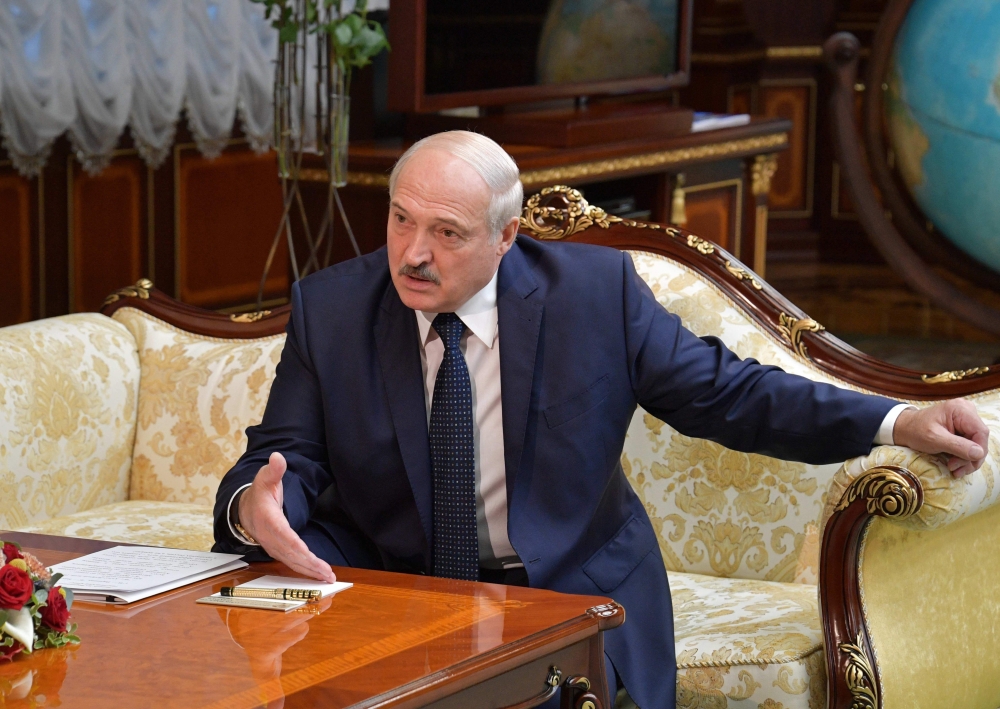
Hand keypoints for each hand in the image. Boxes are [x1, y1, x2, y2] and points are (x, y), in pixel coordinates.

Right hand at [238, 452, 335, 581]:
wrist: (245, 510)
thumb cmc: (260, 493)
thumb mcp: (265, 478)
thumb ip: (274, 470)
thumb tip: (277, 457)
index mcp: (267, 519)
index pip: (283, 534)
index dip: (296, 545)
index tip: (309, 554)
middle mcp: (270, 536)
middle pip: (290, 553)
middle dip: (308, 564)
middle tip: (326, 573)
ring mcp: (273, 546)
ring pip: (292, 561)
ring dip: (310, 571)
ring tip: (327, 577)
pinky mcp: (278, 551)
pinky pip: (292, 563)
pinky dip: (305, 570)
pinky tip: (319, 574)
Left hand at [892, 400, 989, 477]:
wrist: (905, 429)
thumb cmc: (916, 431)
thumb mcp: (934, 439)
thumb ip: (957, 445)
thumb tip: (979, 453)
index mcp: (960, 409)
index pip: (980, 432)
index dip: (978, 450)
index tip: (966, 464)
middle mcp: (967, 412)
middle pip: (980, 440)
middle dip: (970, 458)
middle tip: (956, 469)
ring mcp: (966, 420)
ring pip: (977, 445)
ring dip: (967, 461)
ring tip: (953, 469)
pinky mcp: (964, 429)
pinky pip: (970, 445)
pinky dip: (964, 457)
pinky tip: (955, 466)